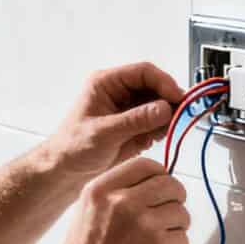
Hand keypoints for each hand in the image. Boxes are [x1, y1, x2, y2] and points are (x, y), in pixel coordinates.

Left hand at [46, 62, 185, 184]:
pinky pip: (156, 122)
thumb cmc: (73, 147)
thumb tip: (164, 108)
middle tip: (179, 117)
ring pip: (159, 105)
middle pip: (155, 87)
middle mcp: (119, 93)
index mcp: (107, 83)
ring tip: (161, 133)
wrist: (65, 171)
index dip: (164, 82)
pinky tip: (152, 140)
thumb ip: (136, 120)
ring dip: (165, 118)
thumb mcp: (105, 133)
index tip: (178, 98)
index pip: (143, 72)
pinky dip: (160, 130)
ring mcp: (128, 110)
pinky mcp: (134, 126)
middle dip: (168, 102)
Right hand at [53, 152, 190, 243]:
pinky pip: (183, 238)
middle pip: (171, 185)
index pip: (146, 165)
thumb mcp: (86, 214)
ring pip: (181, 213)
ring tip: (157, 243)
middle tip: (168, 214)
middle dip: (175, 199)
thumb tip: (144, 185)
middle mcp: (124, 201)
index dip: (159, 176)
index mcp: (102, 190)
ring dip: (176, 227)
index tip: (160, 188)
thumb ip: (113, 195)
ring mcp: (145, 224)